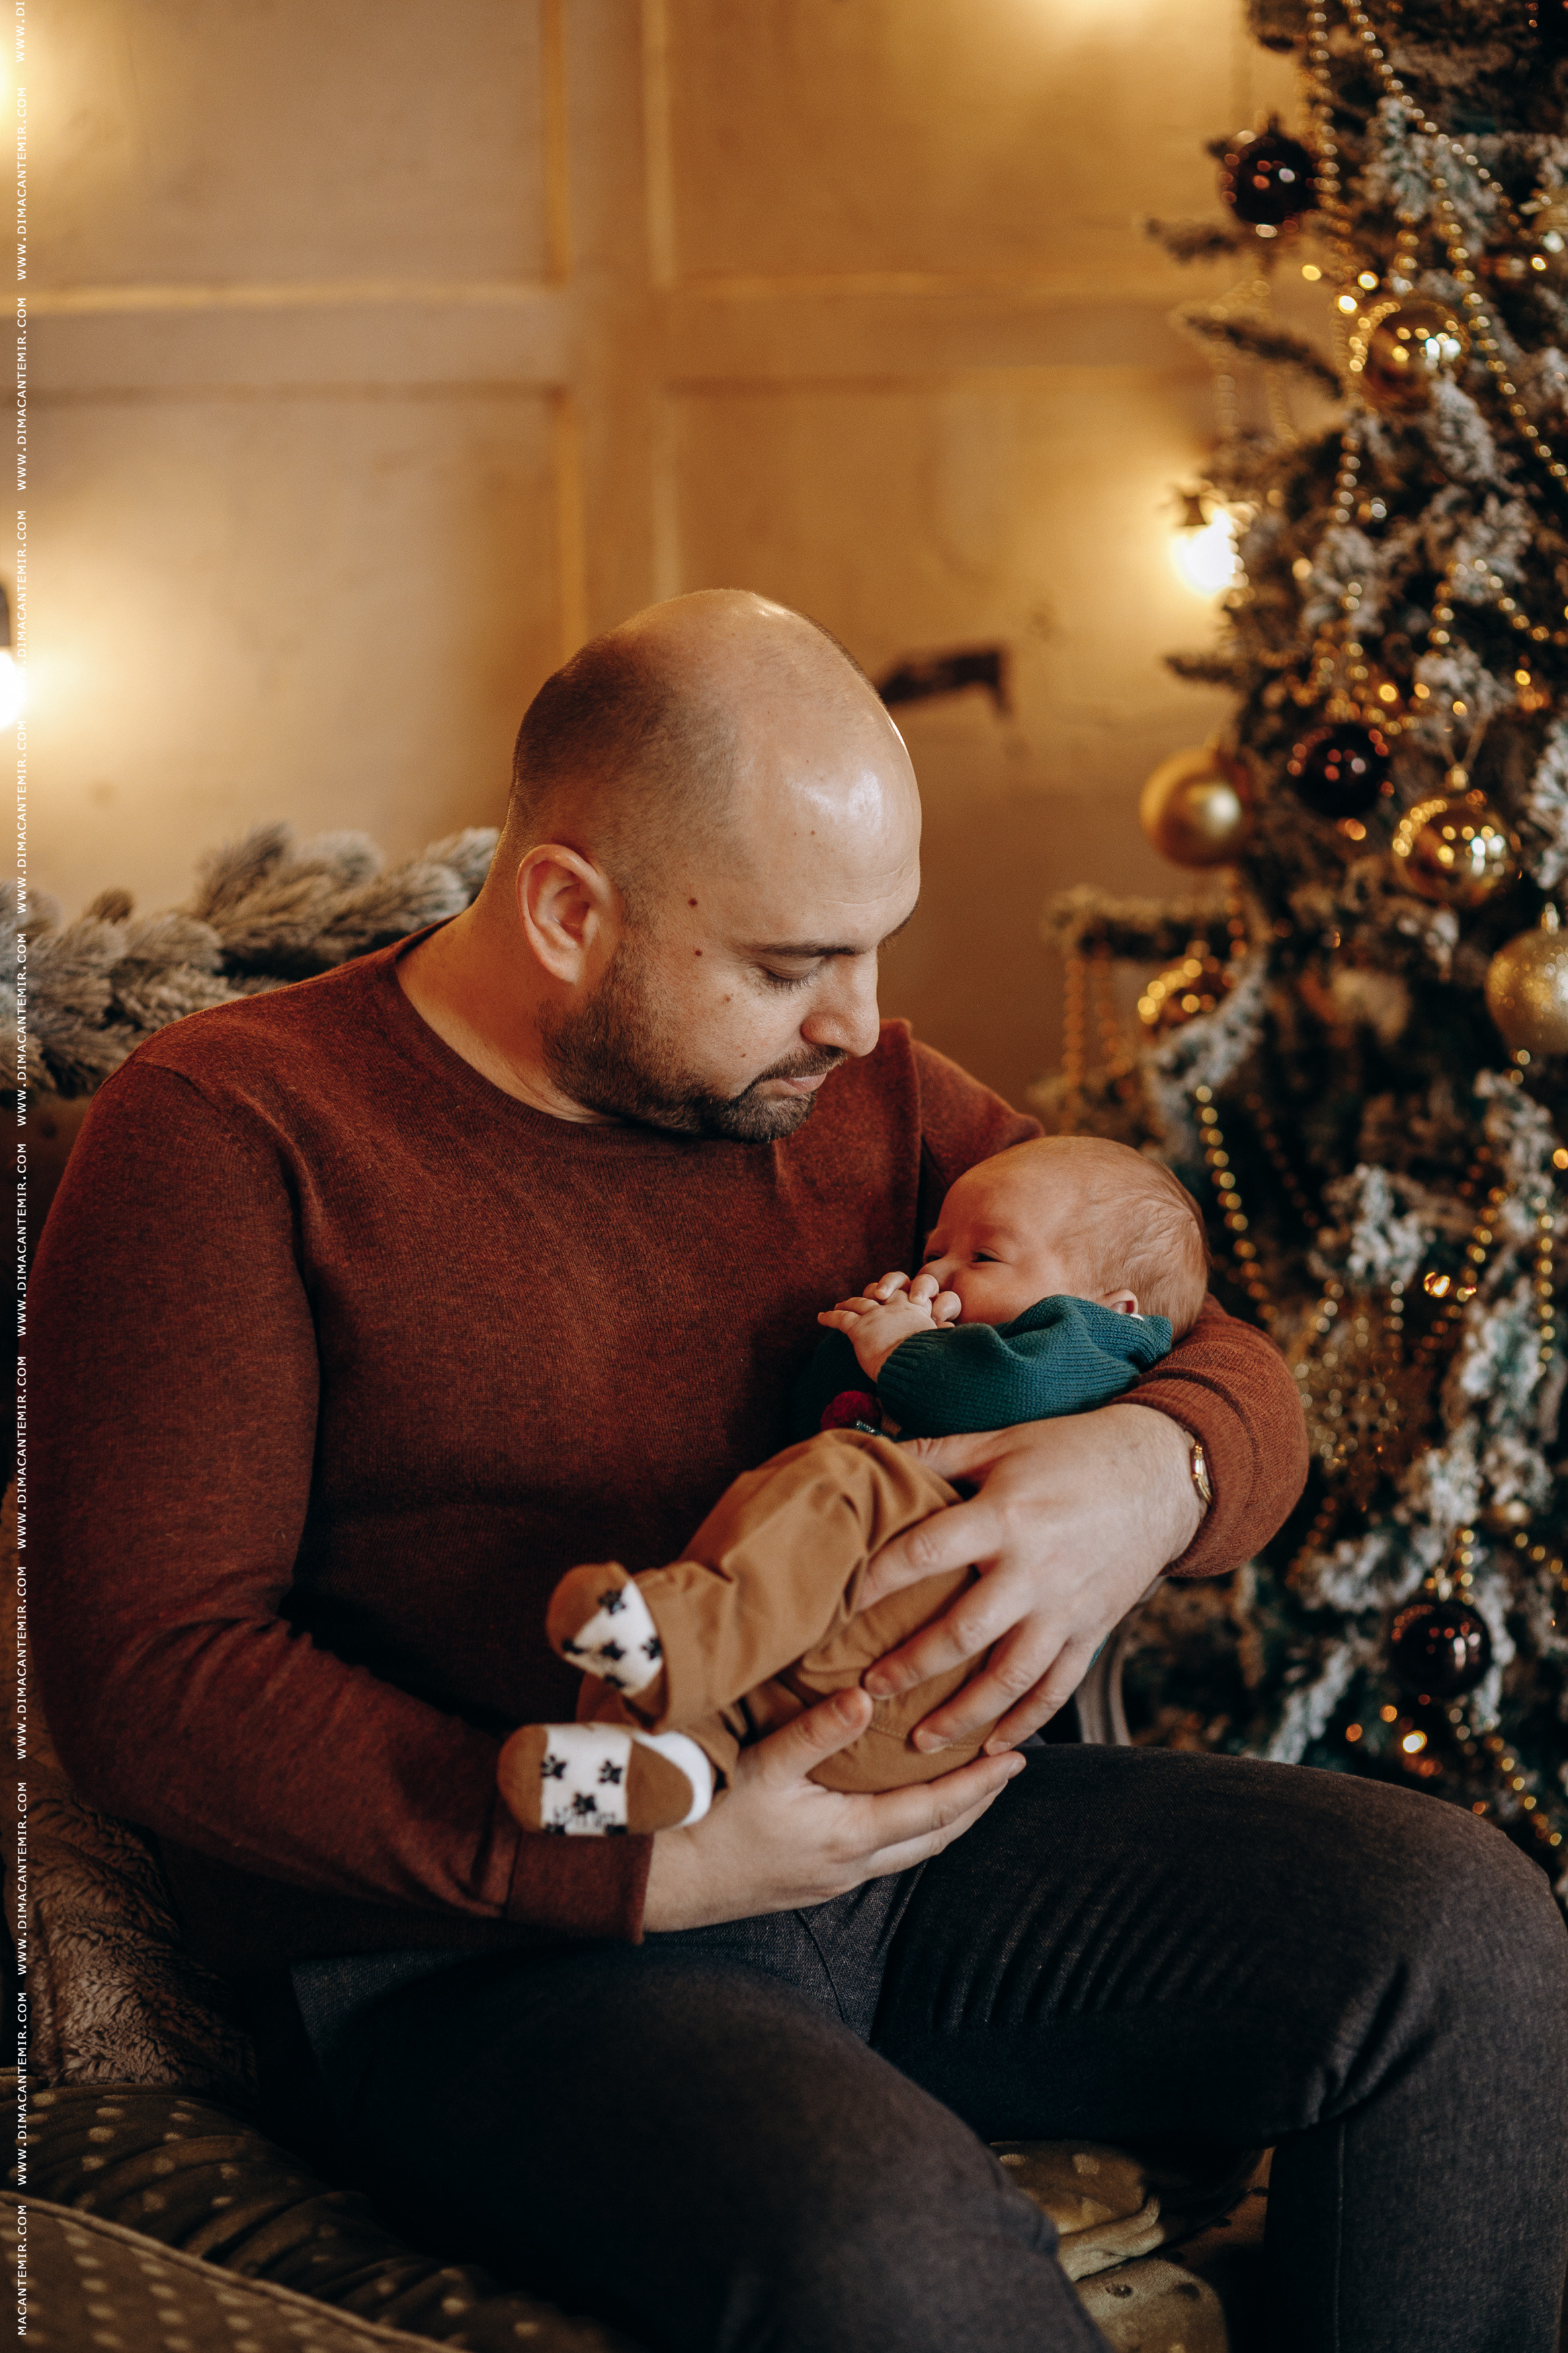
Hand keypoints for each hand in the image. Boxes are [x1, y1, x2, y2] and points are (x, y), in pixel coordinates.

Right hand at [640, 1686, 1023, 1931]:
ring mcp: (834, 1878)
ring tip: (968, 1784)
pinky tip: (900, 1806)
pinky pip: (882, 1853)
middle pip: (936, 1836)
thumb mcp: (761, 1769)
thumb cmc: (708, 1822)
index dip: (980, 1784)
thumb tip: (867, 1698)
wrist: (668, 1881)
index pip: (937, 1810)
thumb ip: (815, 1733)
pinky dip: (909, 1827)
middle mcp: (852, 1865)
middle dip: (977, 1802)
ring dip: (945, 1817)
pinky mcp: (815, 1880)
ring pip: (911, 1849)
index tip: (1017, 1757)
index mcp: (850, 1836)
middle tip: (1007, 1767)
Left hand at [817, 1269, 961, 1380]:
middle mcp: (897, 1307)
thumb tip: (949, 1328)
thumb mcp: (944, 1342)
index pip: (912, 1292)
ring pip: (859, 1302)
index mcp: (919, 1310)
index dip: (904, 1292)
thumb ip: (944, 1332)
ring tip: (840, 1305)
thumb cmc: (933, 1359)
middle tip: (869, 1295)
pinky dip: (829, 1317)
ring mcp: (877, 1315)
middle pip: (886, 1289)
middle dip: (876, 1289)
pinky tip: (820, 1317)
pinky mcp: (860, 1328)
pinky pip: (841, 1318)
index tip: (901, 1298)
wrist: (917, 1366)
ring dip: (848, 1302)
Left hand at [857, 1404, 1201, 1752]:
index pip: (925, 1553)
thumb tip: (868, 1452)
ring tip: (919, 1741)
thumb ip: (936, 1454)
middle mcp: (1034, 1570)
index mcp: (1004, 1516)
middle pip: (962, 1632)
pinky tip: (993, 1747)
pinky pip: (1056, 1688)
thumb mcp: (1002, 1442)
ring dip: (962, 1715)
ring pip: (1009, 1678)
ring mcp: (1066, 1609)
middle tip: (865, 1690)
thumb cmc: (1070, 1452)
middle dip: (910, 1667)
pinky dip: (1025, 1722)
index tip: (835, 1605)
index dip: (877, 1581)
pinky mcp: (1092, 1632)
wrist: (1161, 1475)